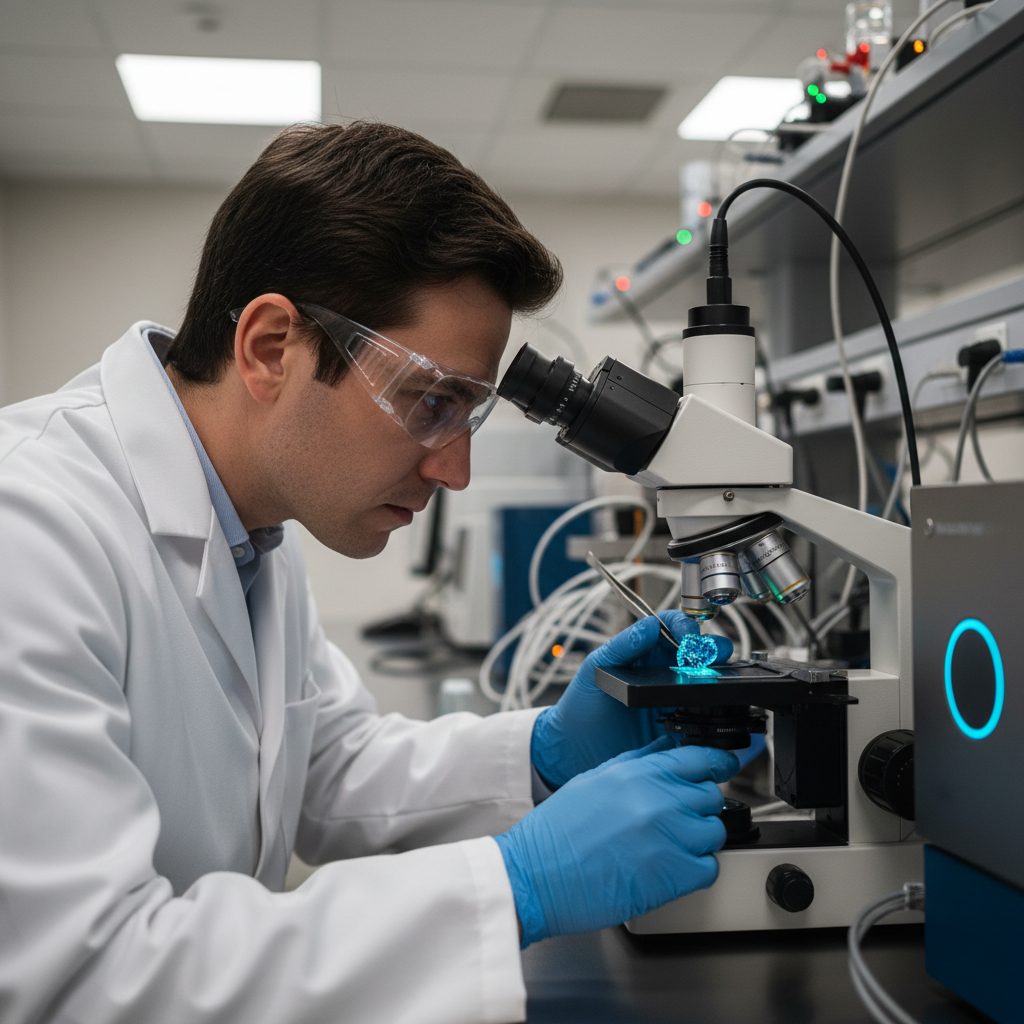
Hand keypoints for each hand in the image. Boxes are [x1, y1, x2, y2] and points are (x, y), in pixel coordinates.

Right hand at [495, 739, 738, 945]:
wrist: (535, 874)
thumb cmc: (558, 831)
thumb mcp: (597, 778)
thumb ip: (640, 761)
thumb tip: (669, 747)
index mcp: (640, 772)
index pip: (701, 758)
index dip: (717, 763)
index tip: (722, 769)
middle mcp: (659, 800)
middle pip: (711, 797)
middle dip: (698, 807)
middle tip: (674, 819)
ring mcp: (669, 838)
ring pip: (715, 833)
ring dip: (698, 840)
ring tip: (667, 846)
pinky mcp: (674, 876)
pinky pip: (709, 869)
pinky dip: (695, 871)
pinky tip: (668, 868)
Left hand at [531, 611, 732, 788]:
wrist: (574, 752)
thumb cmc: (580, 707)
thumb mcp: (595, 670)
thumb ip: (621, 646)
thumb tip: (648, 626)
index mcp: (643, 652)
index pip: (671, 627)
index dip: (684, 625)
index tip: (688, 634)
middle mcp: (663, 674)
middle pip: (697, 652)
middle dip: (710, 648)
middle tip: (711, 655)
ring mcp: (674, 701)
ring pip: (706, 682)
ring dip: (717, 676)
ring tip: (717, 679)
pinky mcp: (680, 729)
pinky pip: (704, 718)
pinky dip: (713, 712)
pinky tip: (712, 710)